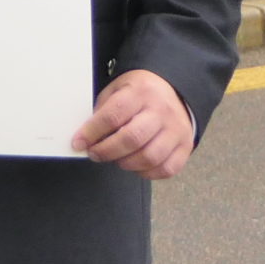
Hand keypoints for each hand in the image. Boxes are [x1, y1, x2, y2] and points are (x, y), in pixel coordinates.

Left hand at [72, 69, 194, 178]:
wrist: (173, 90)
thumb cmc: (139, 92)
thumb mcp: (117, 90)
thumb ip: (102, 111)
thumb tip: (86, 137)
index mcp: (140, 93)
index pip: (113, 116)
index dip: (92, 133)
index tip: (78, 143)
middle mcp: (161, 112)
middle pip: (132, 139)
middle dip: (107, 151)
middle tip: (95, 154)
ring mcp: (176, 130)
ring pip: (150, 157)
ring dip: (126, 163)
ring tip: (115, 159)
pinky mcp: (186, 146)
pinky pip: (167, 168)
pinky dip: (147, 173)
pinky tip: (135, 166)